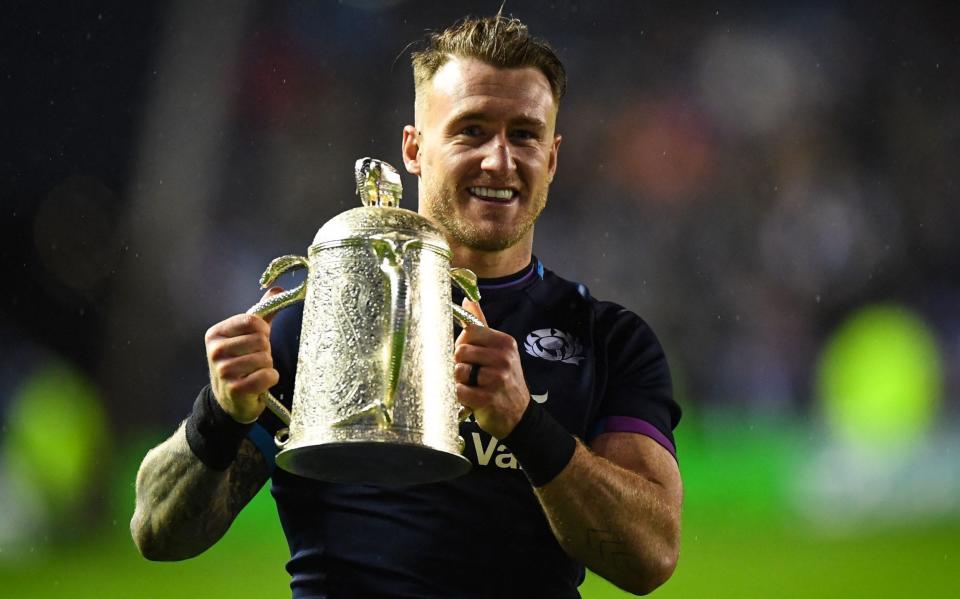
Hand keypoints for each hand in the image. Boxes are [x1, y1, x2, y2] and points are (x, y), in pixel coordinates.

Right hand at [204, 287, 282, 422]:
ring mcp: (223, 371)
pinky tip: (259, 383)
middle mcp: (215, 350)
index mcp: (216, 333)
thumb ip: (263, 312)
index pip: (252, 321)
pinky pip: (267, 376)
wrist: (230, 399)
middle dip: (265, 351)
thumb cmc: (242, 361)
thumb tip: (278, 289)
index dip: (263, 330)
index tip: (258, 339)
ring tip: (254, 371)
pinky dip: (270, 379)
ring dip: (267, 366)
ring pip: (265, 358)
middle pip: (261, 340)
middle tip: (254, 360)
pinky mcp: (235, 389)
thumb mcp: (248, 334)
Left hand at [454, 298, 529, 438]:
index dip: (463, 344)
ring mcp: (497, 378)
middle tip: (471, 374)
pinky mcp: (488, 398)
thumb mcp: (498, 350)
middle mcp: (504, 358)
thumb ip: (480, 325)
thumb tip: (467, 300)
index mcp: (505, 343)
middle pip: (460, 351)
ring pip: (458, 371)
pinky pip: (459, 390)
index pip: (470, 331)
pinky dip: (460, 396)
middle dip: (459, 364)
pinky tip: (472, 398)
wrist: (518, 415)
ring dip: (459, 381)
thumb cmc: (503, 379)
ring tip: (473, 386)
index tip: (470, 355)